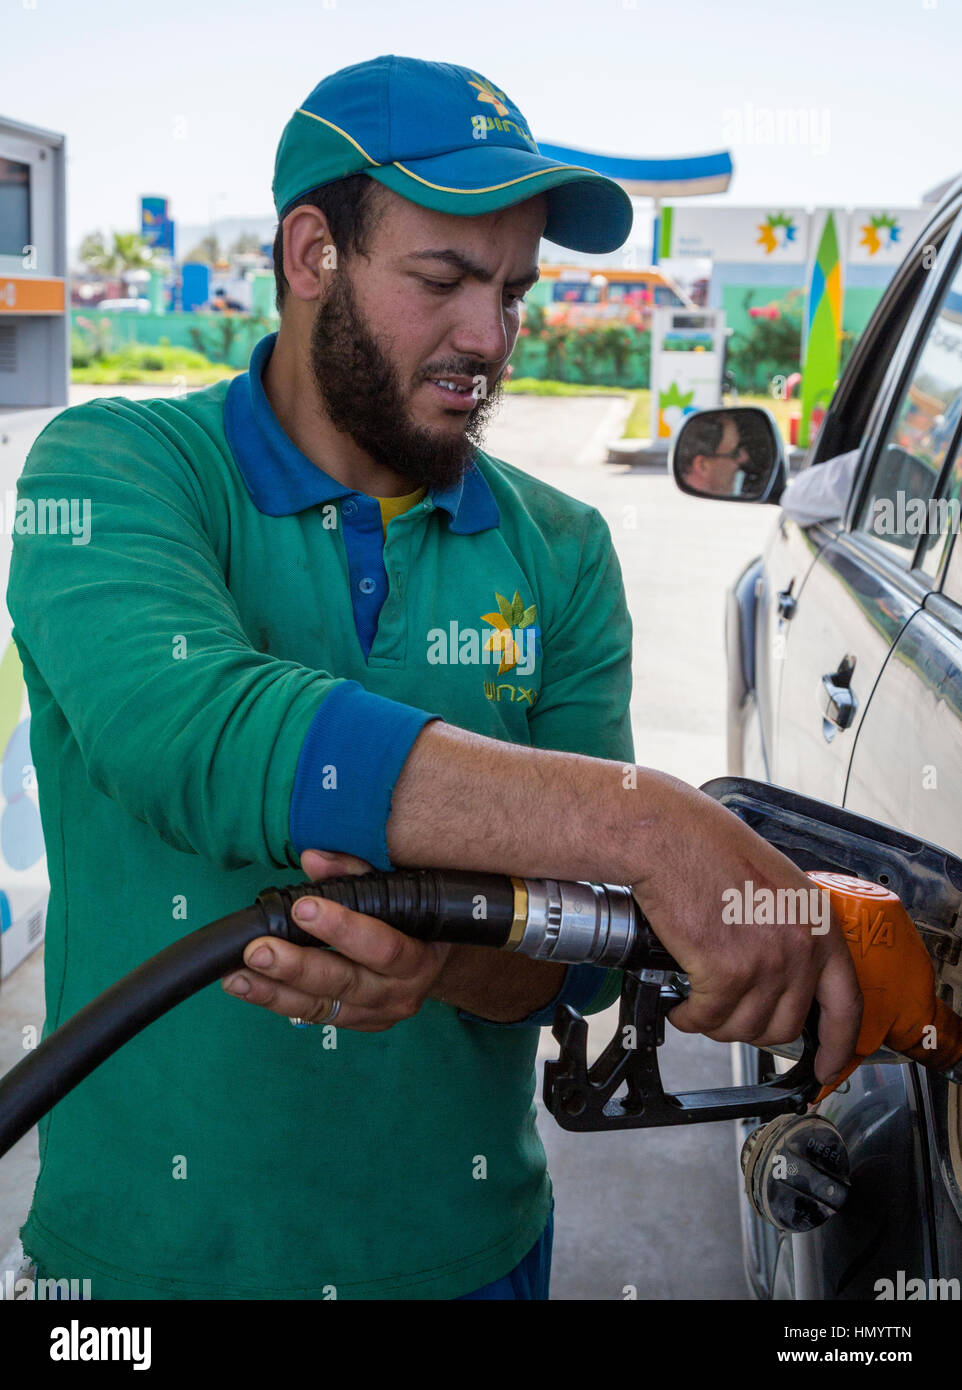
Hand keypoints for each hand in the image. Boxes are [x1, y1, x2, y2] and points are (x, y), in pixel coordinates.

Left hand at [221, 849, 452, 1030]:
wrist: (435, 959)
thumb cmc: (413, 915)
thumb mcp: (398, 888)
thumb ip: (356, 872)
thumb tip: (312, 859)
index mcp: (419, 956)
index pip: (382, 946)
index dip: (342, 928)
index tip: (302, 906)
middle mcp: (400, 992)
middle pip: (345, 982)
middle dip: (297, 965)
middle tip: (258, 950)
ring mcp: (376, 1014)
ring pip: (322, 1006)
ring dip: (274, 991)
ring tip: (237, 975)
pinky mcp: (354, 1024)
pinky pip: (312, 1015)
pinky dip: (276, 1000)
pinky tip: (246, 986)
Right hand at [629, 777, 862, 1085]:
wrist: (672, 837)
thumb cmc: (712, 851)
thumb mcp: (778, 888)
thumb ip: (792, 934)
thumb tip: (785, 983)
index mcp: (819, 927)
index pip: (845, 1004)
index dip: (838, 1045)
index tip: (827, 1067)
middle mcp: (801, 948)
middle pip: (785, 1026)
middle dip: (751, 1029)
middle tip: (726, 1013)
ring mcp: (766, 962)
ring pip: (744, 1029)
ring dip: (716, 1025)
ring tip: (698, 1005)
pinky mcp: (726, 972)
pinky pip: (708, 1019)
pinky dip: (690, 1019)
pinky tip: (680, 1006)